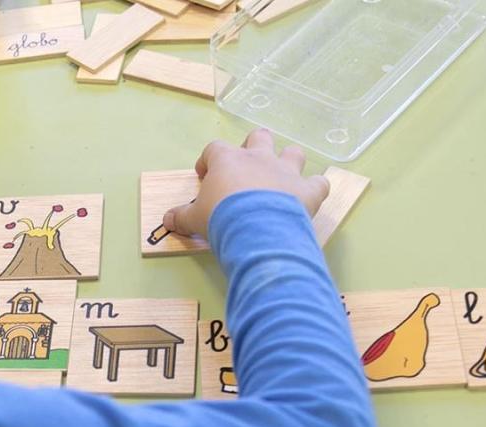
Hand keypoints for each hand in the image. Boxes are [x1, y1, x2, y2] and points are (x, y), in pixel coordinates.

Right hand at [162, 130, 329, 238]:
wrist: (256, 229)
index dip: (209, 160)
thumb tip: (166, 220)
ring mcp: (286, 172)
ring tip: (282, 178)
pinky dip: (316, 188)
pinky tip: (311, 196)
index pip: (215, 149)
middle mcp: (259, 159)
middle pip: (259, 137)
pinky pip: (320, 183)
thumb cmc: (221, 218)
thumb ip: (181, 217)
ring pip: (293, 153)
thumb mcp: (195, 219)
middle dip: (254, 148)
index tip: (205, 176)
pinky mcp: (308, 190)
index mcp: (228, 161)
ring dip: (289, 162)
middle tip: (246, 170)